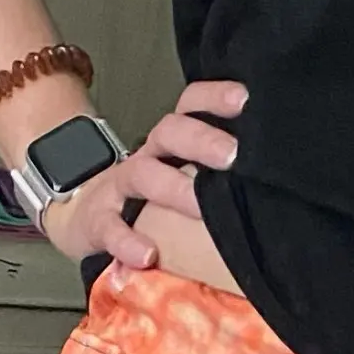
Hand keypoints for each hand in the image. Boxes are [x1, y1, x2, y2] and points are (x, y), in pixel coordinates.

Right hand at [43, 80, 247, 266]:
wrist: (85, 216)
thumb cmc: (150, 200)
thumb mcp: (180, 177)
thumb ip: (216, 175)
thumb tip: (269, 179)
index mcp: (172, 143)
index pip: (190, 105)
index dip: (214, 97)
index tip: (245, 101)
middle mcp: (149, 156)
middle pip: (170, 132)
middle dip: (202, 140)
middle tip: (233, 156)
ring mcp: (121, 187)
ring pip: (143, 173)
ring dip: (174, 188)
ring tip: (200, 205)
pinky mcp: (100, 222)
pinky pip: (111, 228)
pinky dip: (128, 242)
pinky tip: (147, 256)